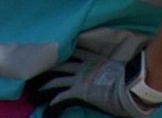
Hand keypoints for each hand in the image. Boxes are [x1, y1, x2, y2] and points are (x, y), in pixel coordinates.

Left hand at [26, 49, 157, 117]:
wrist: (130, 85)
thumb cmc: (128, 78)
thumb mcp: (120, 68)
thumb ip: (114, 66)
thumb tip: (124, 60)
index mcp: (93, 60)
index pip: (75, 52)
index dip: (64, 52)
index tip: (54, 50)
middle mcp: (83, 67)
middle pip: (60, 64)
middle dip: (47, 66)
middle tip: (34, 69)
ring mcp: (80, 79)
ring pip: (56, 80)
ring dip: (43, 86)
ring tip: (32, 93)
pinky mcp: (79, 91)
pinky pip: (61, 98)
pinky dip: (53, 104)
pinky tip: (47, 111)